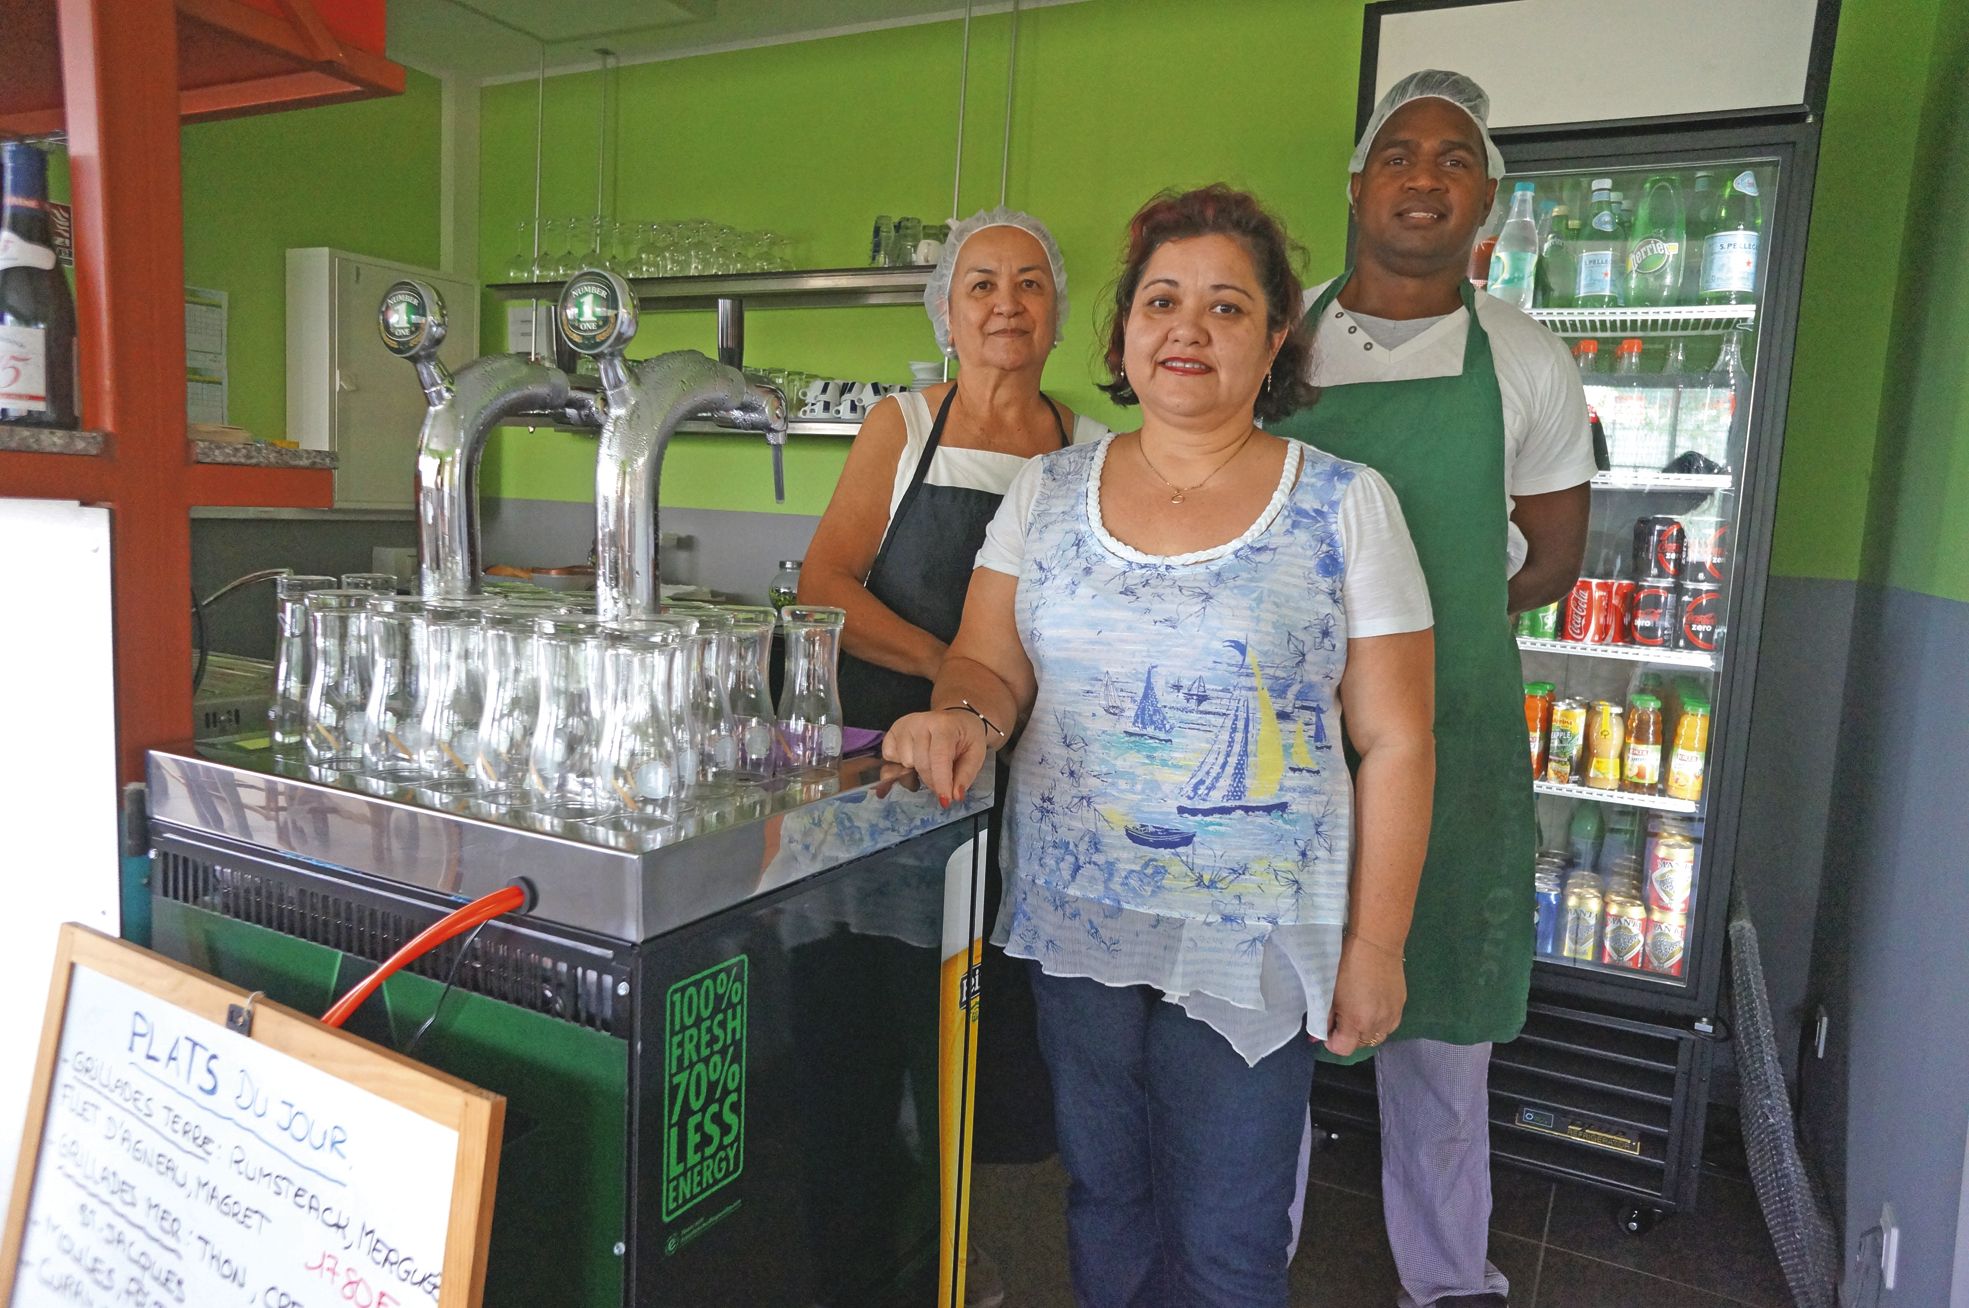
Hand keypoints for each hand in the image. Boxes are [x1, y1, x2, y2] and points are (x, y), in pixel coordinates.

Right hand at [881, 709, 987, 806]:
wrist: (955, 720)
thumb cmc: (965, 737)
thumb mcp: (975, 754)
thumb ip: (966, 775)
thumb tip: (956, 796)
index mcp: (944, 725)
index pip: (939, 757)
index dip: (941, 782)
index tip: (945, 801)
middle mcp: (920, 722)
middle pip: (921, 764)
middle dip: (932, 781)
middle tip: (942, 783)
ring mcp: (903, 726)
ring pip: (905, 763)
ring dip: (916, 770)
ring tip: (928, 763)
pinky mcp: (891, 732)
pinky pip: (889, 758)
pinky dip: (900, 764)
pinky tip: (913, 758)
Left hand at [1324, 936, 1405, 1056]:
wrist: (1376, 943)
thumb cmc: (1346, 964)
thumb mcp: (1329, 992)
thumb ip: (1323, 1017)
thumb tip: (1315, 1037)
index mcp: (1358, 1021)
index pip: (1343, 1049)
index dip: (1331, 1042)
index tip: (1327, 1028)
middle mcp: (1378, 1024)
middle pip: (1360, 1044)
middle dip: (1347, 1036)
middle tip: (1340, 1017)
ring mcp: (1393, 1016)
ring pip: (1376, 1036)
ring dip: (1363, 1031)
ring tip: (1356, 1012)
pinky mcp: (1401, 1006)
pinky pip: (1388, 1025)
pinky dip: (1378, 1022)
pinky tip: (1371, 1006)